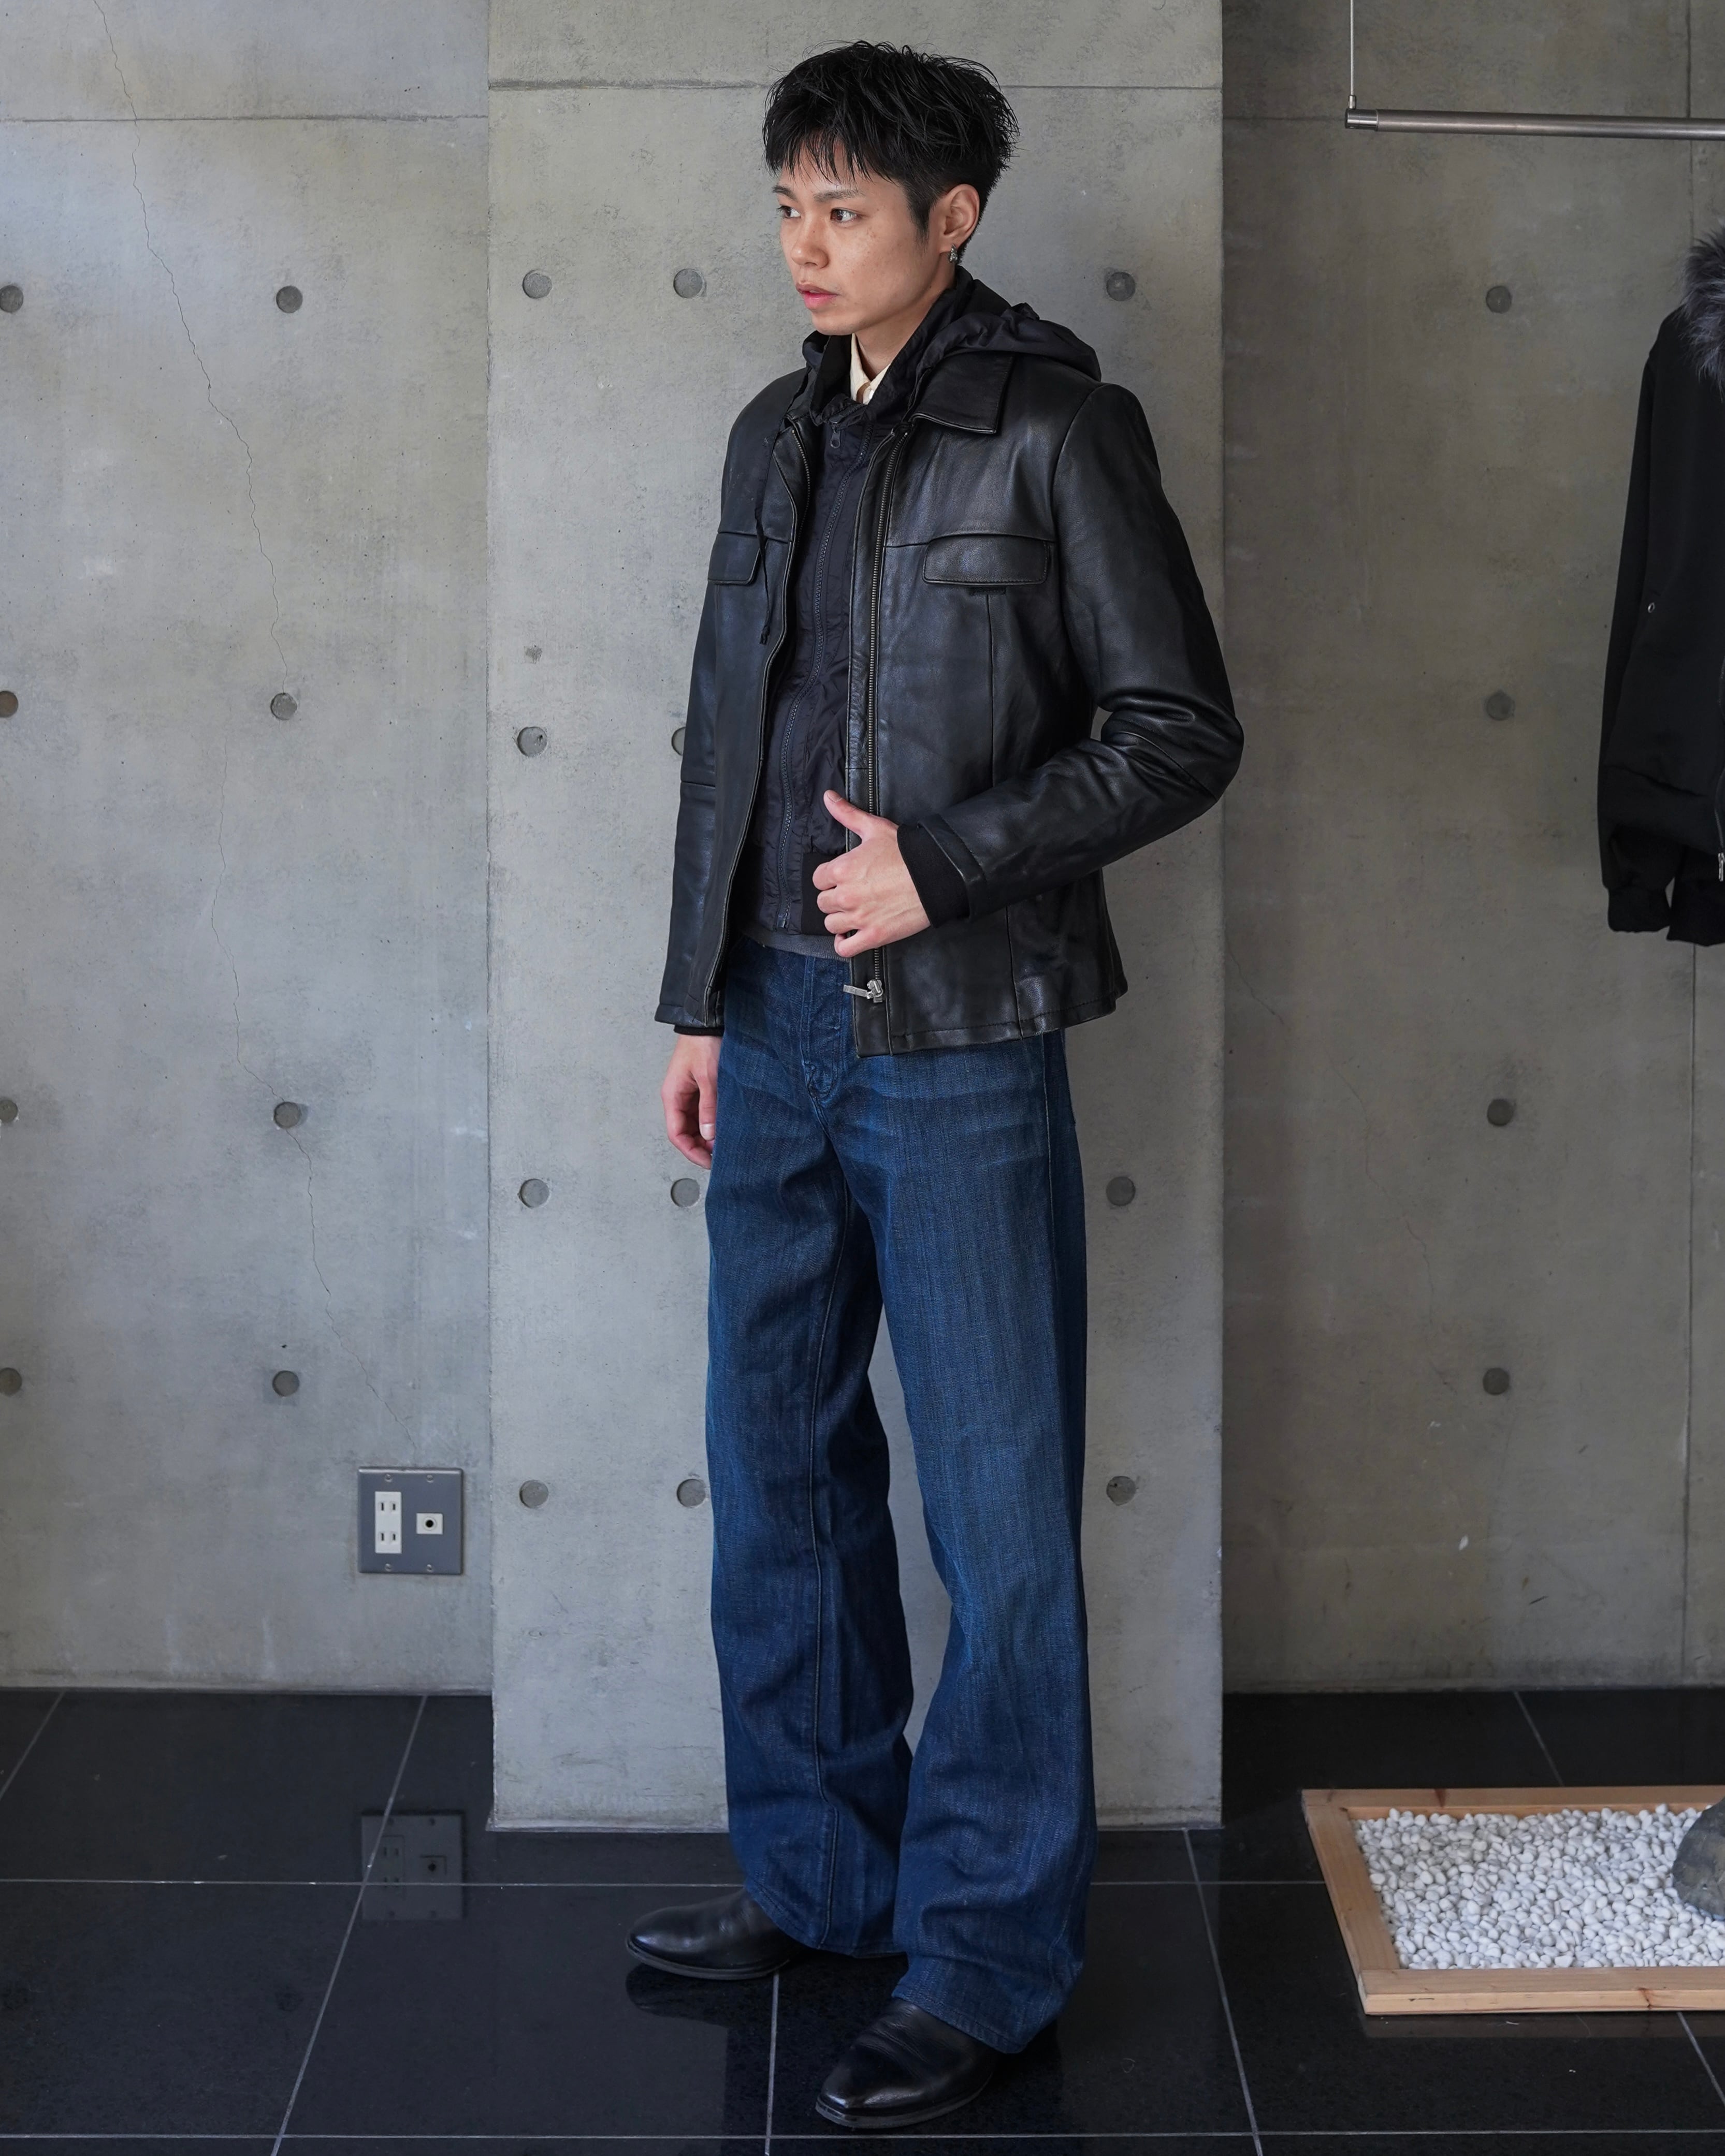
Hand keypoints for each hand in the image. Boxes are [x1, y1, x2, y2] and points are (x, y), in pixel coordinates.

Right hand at [661, 1033, 719, 1169]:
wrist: (707, 1021)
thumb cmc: (704, 1044)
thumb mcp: (709, 1078)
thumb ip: (709, 1107)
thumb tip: (709, 1136)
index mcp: (673, 1096)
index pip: (677, 1135)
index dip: (692, 1152)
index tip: (709, 1162)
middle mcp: (678, 1098)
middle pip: (685, 1132)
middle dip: (701, 1147)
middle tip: (721, 1156)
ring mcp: (688, 1094)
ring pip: (695, 1124)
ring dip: (707, 1136)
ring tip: (725, 1143)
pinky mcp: (699, 1089)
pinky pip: (703, 1113)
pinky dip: (712, 1123)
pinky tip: (724, 1127)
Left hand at [813, 792, 930, 955]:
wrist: (936, 876)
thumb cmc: (907, 852)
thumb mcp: (875, 828)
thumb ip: (847, 814)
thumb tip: (828, 797)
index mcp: (842, 869)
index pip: (818, 879)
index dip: (829, 878)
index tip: (842, 878)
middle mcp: (846, 895)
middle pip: (823, 903)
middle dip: (835, 898)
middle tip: (852, 894)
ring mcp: (859, 917)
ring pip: (831, 925)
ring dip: (839, 920)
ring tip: (853, 913)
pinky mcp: (873, 935)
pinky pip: (844, 948)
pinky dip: (844, 944)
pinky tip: (850, 936)